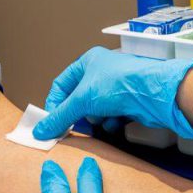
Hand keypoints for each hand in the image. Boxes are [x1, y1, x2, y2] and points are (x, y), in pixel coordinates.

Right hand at [32, 47, 192, 141]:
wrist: (152, 94)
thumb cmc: (119, 84)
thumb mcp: (81, 100)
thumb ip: (59, 117)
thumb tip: (40, 131)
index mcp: (88, 62)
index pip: (62, 84)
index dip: (55, 103)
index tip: (51, 120)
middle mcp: (102, 72)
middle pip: (79, 99)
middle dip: (78, 114)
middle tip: (73, 126)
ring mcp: (116, 88)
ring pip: (95, 110)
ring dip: (97, 118)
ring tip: (102, 119)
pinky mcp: (128, 102)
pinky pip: (112, 116)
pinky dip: (112, 122)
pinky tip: (116, 122)